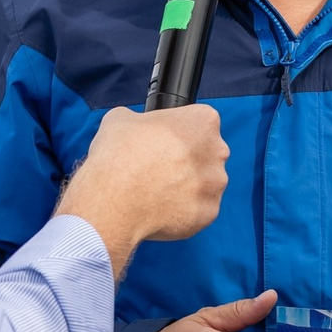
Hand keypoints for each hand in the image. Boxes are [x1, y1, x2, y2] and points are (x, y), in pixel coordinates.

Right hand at [59, 106, 228, 278]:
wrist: (114, 201)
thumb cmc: (118, 156)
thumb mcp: (122, 119)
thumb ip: (140, 120)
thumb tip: (137, 126)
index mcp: (203, 120)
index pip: (199, 122)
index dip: (177, 132)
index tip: (162, 142)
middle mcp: (218, 151)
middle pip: (206, 153)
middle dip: (187, 160)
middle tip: (158, 168)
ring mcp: (216, 184)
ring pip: (204, 183)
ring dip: (187, 186)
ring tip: (156, 191)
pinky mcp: (209, 212)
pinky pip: (199, 209)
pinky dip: (183, 211)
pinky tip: (160, 209)